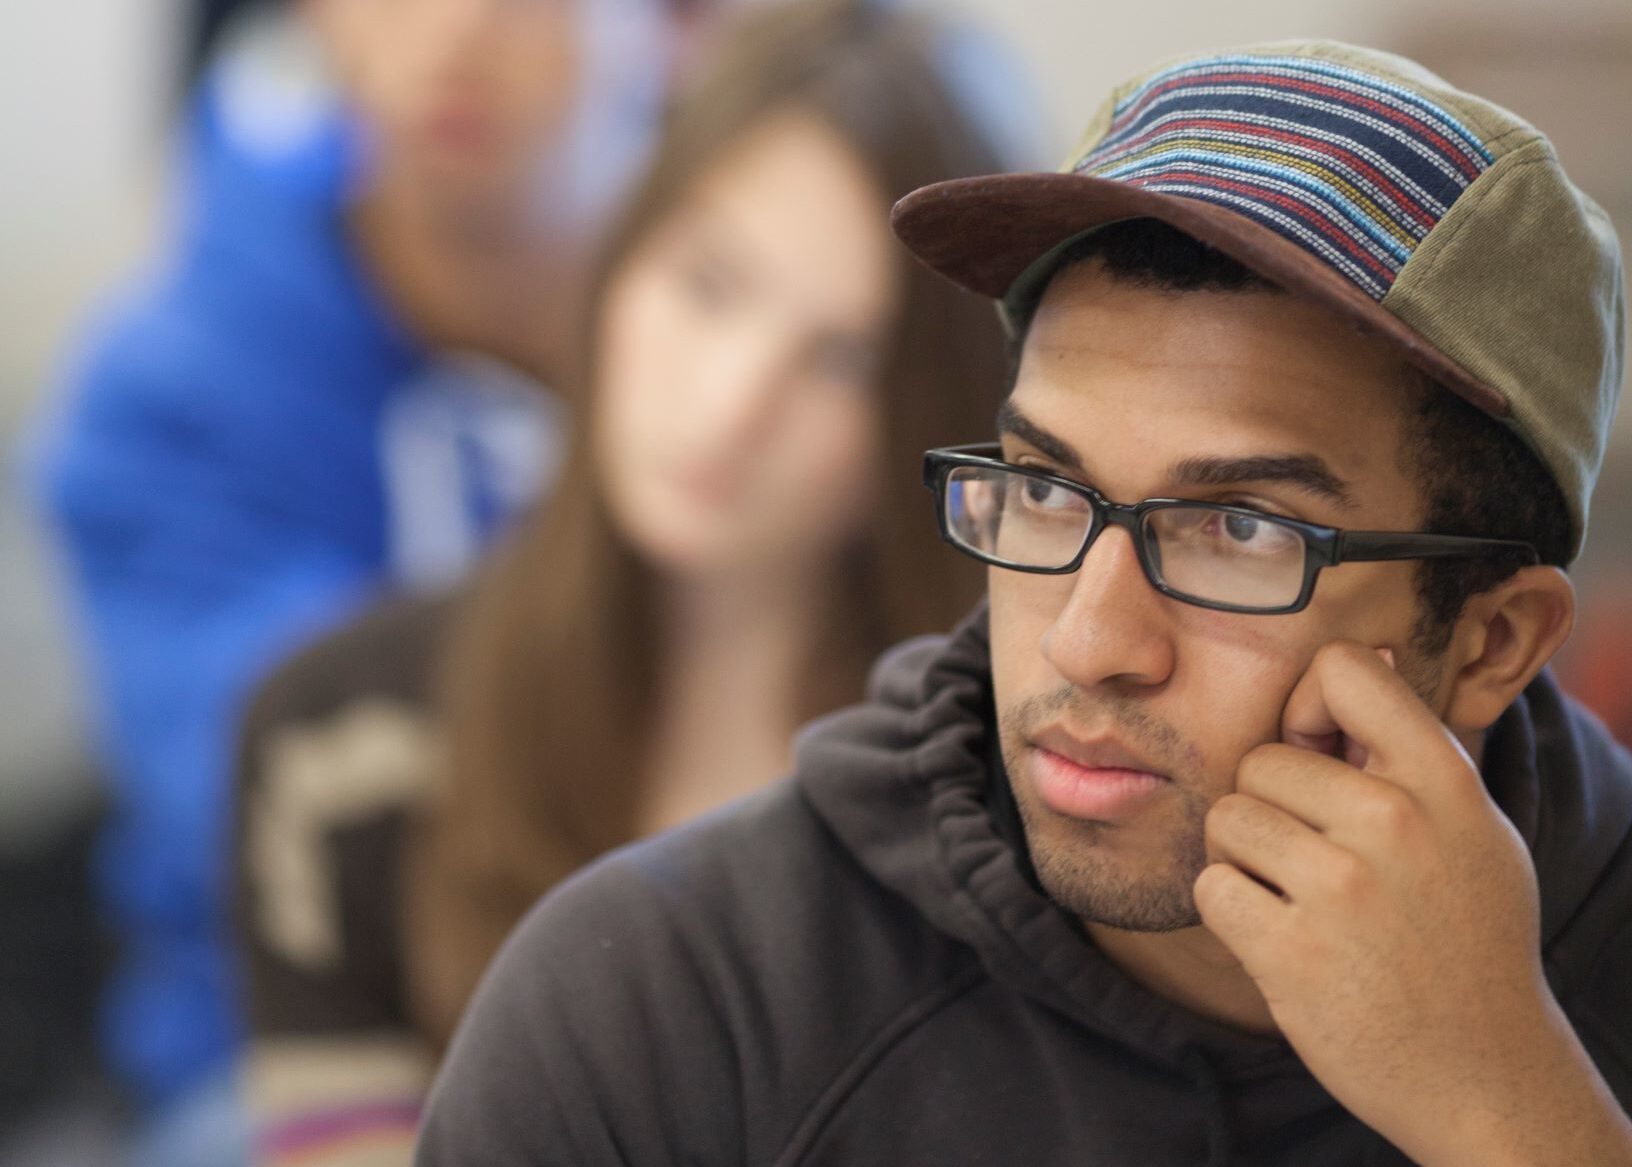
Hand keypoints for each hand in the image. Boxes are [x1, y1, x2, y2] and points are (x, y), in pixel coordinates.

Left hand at [1193, 640, 1631, 1165]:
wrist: (1483, 1075)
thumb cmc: (1466, 941)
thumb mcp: (1473, 833)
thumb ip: (1408, 760)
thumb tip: (1329, 679)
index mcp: (1444, 782)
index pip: (1345, 669)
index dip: (1306, 703)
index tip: (1314, 751)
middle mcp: (1394, 822)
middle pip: (1260, 758)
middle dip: (1269, 806)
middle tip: (1310, 860)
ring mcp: (1341, 887)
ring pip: (1226, 818)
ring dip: (1242, 859)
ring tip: (1295, 899)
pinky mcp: (1291, 949)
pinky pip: (1210, 886)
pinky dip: (1229, 911)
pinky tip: (1279, 937)